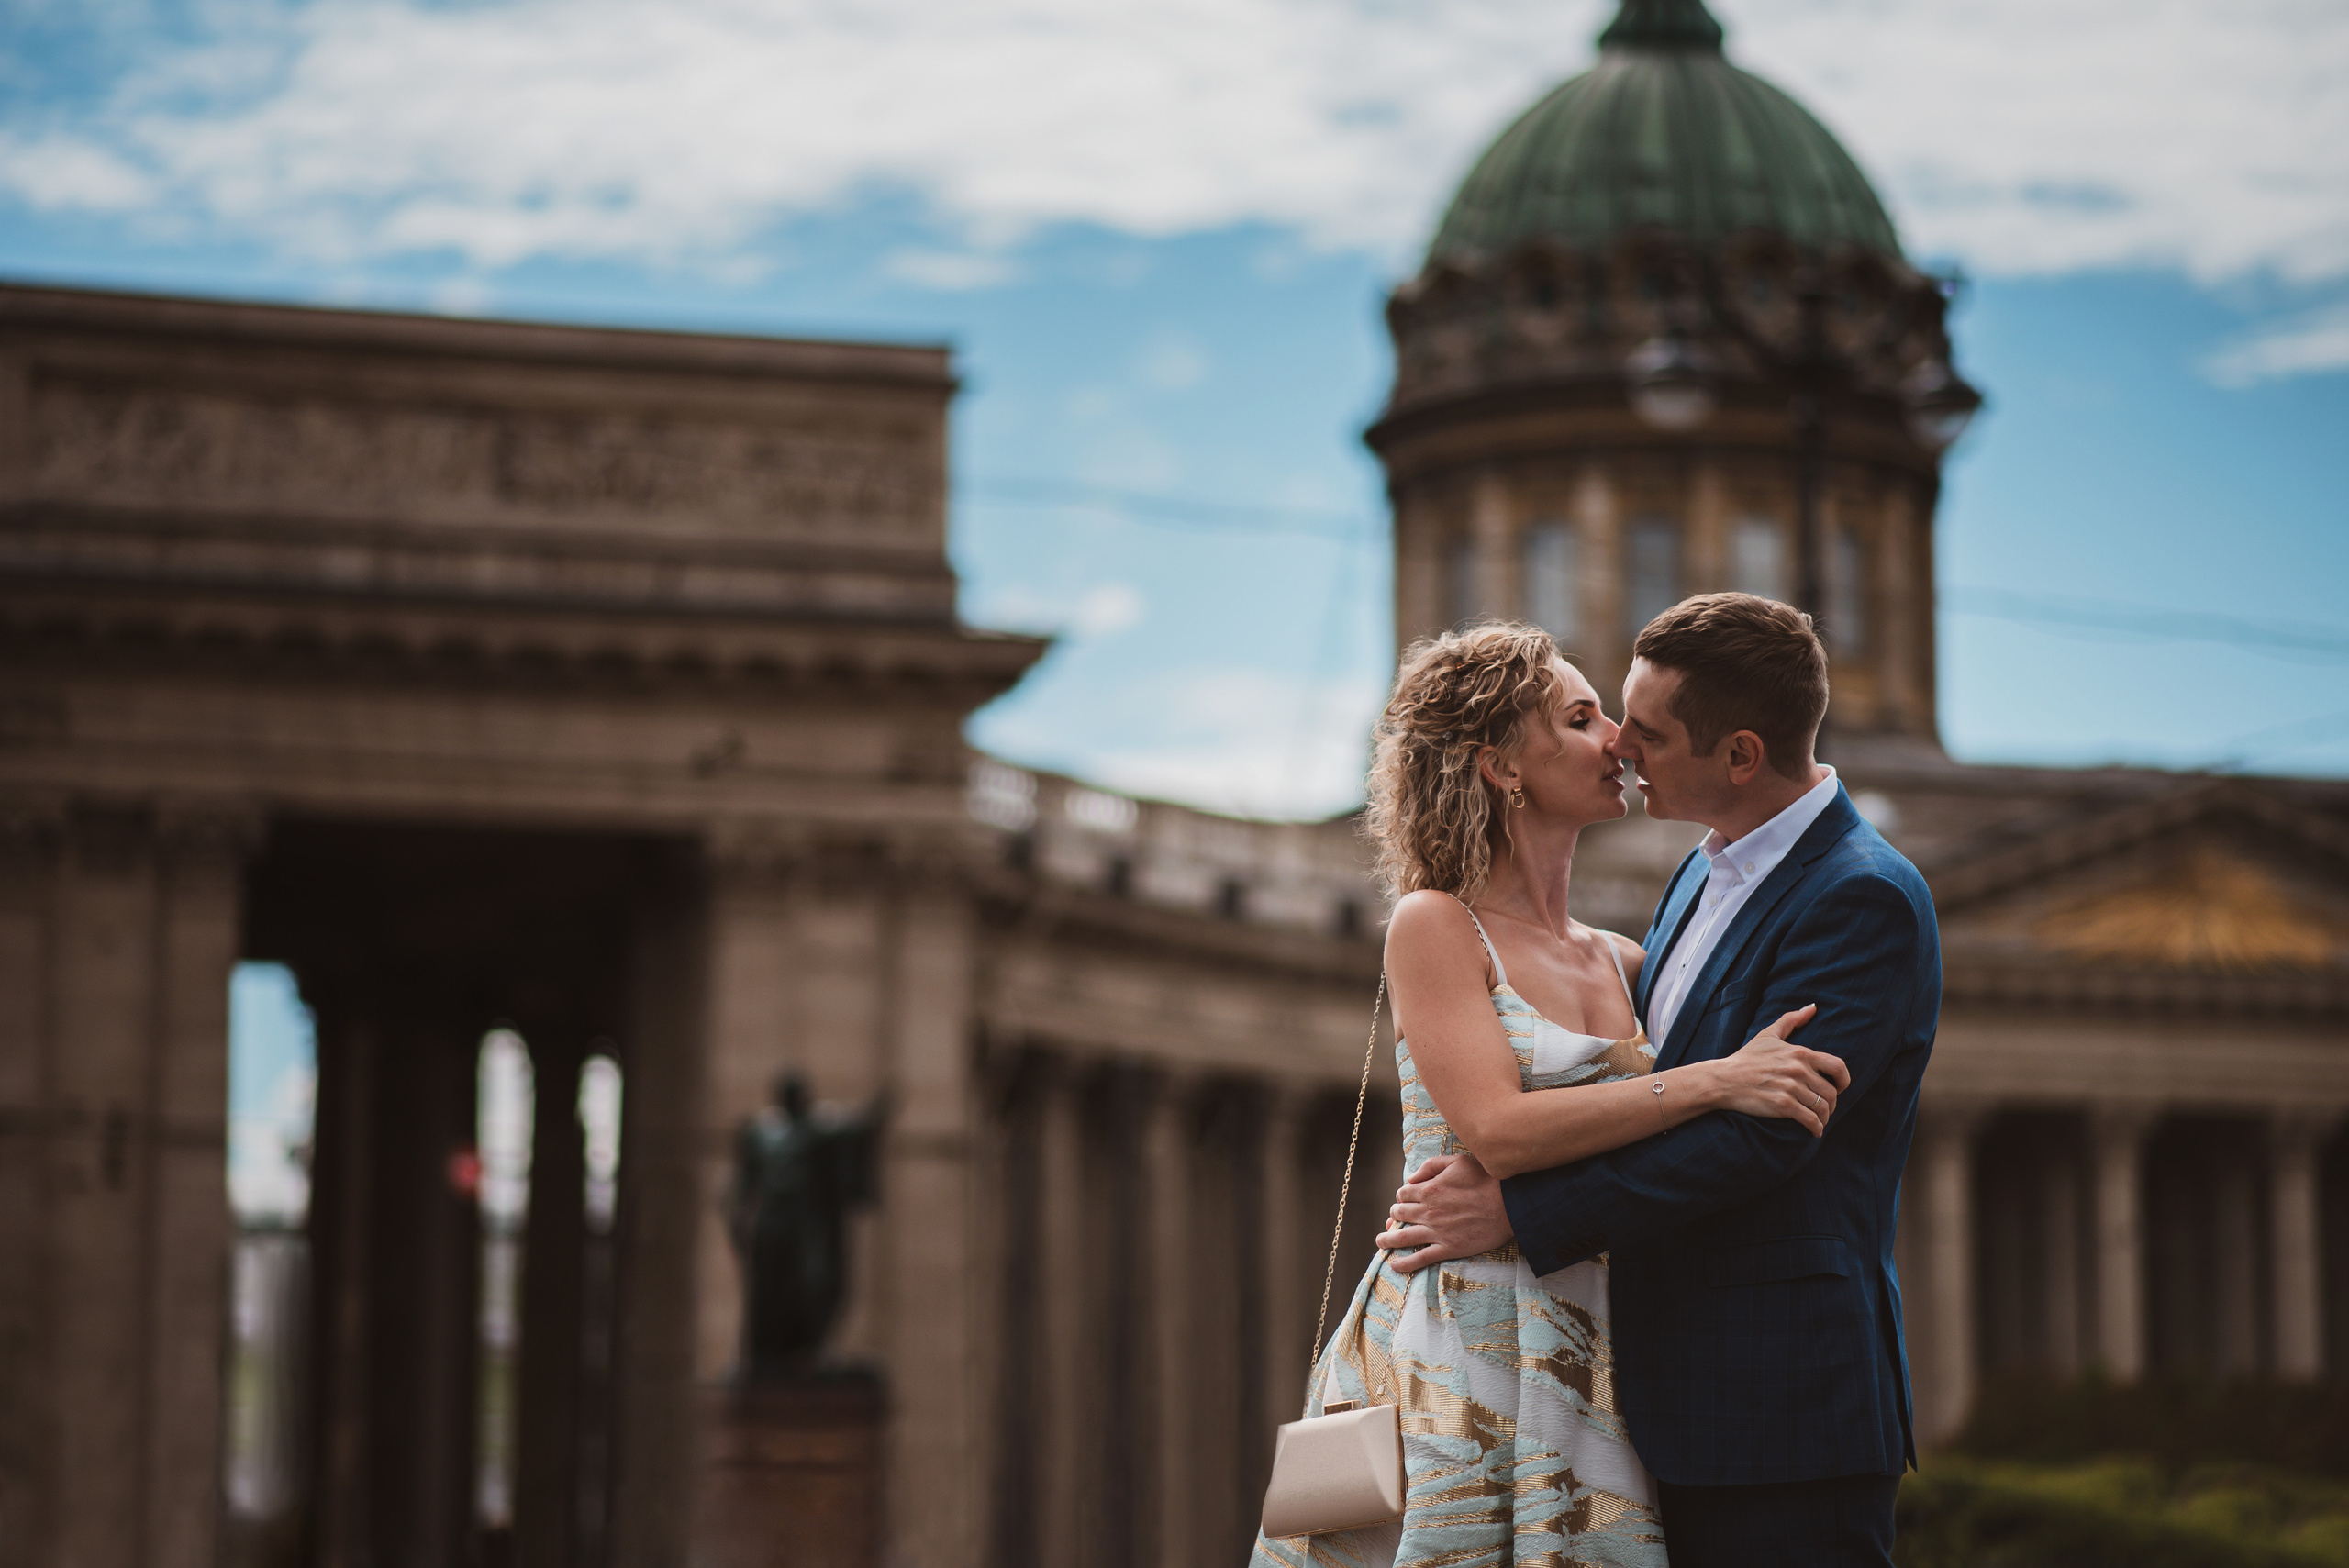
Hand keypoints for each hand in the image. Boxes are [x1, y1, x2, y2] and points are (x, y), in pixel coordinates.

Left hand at [1375, 1152, 1512, 1273]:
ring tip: (1380, 1242)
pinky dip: (1405, 1263)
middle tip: (1393, 1220)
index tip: (1405, 1199)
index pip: (1403, 1194)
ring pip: (1403, 1237)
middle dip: (1394, 1215)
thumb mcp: (1456, 1161)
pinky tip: (1395, 1265)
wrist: (1508, 1204)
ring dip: (1387, 1240)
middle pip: (1399, 1214)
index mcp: (1428, 1189)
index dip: (1401, 1196)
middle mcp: (1427, 1211)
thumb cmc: (1485, 1179)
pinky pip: (1420, 1258)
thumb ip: (1431, 1166)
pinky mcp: (1448, 1248)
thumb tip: (1411, 1178)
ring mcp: (1436, 1231)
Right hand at [1703, 1004, 1848, 1134]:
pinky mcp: (1783, 1105)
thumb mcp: (1768, 1035)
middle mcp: (1799, 1069)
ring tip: (1819, 1121)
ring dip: (1825, 1118)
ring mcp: (1791, 1087)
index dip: (1844, 1081)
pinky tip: (1813, 1131)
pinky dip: (1816, 1128)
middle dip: (1832, 1105)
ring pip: (1823, 1108)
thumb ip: (1791, 1020)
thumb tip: (1812, 1007)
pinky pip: (1810, 1120)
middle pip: (1832, 1092)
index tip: (1839, 1088)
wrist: (1723, 1079)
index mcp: (1800, 1053)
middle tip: (1825, 1110)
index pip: (1838, 1067)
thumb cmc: (1746, 1058)